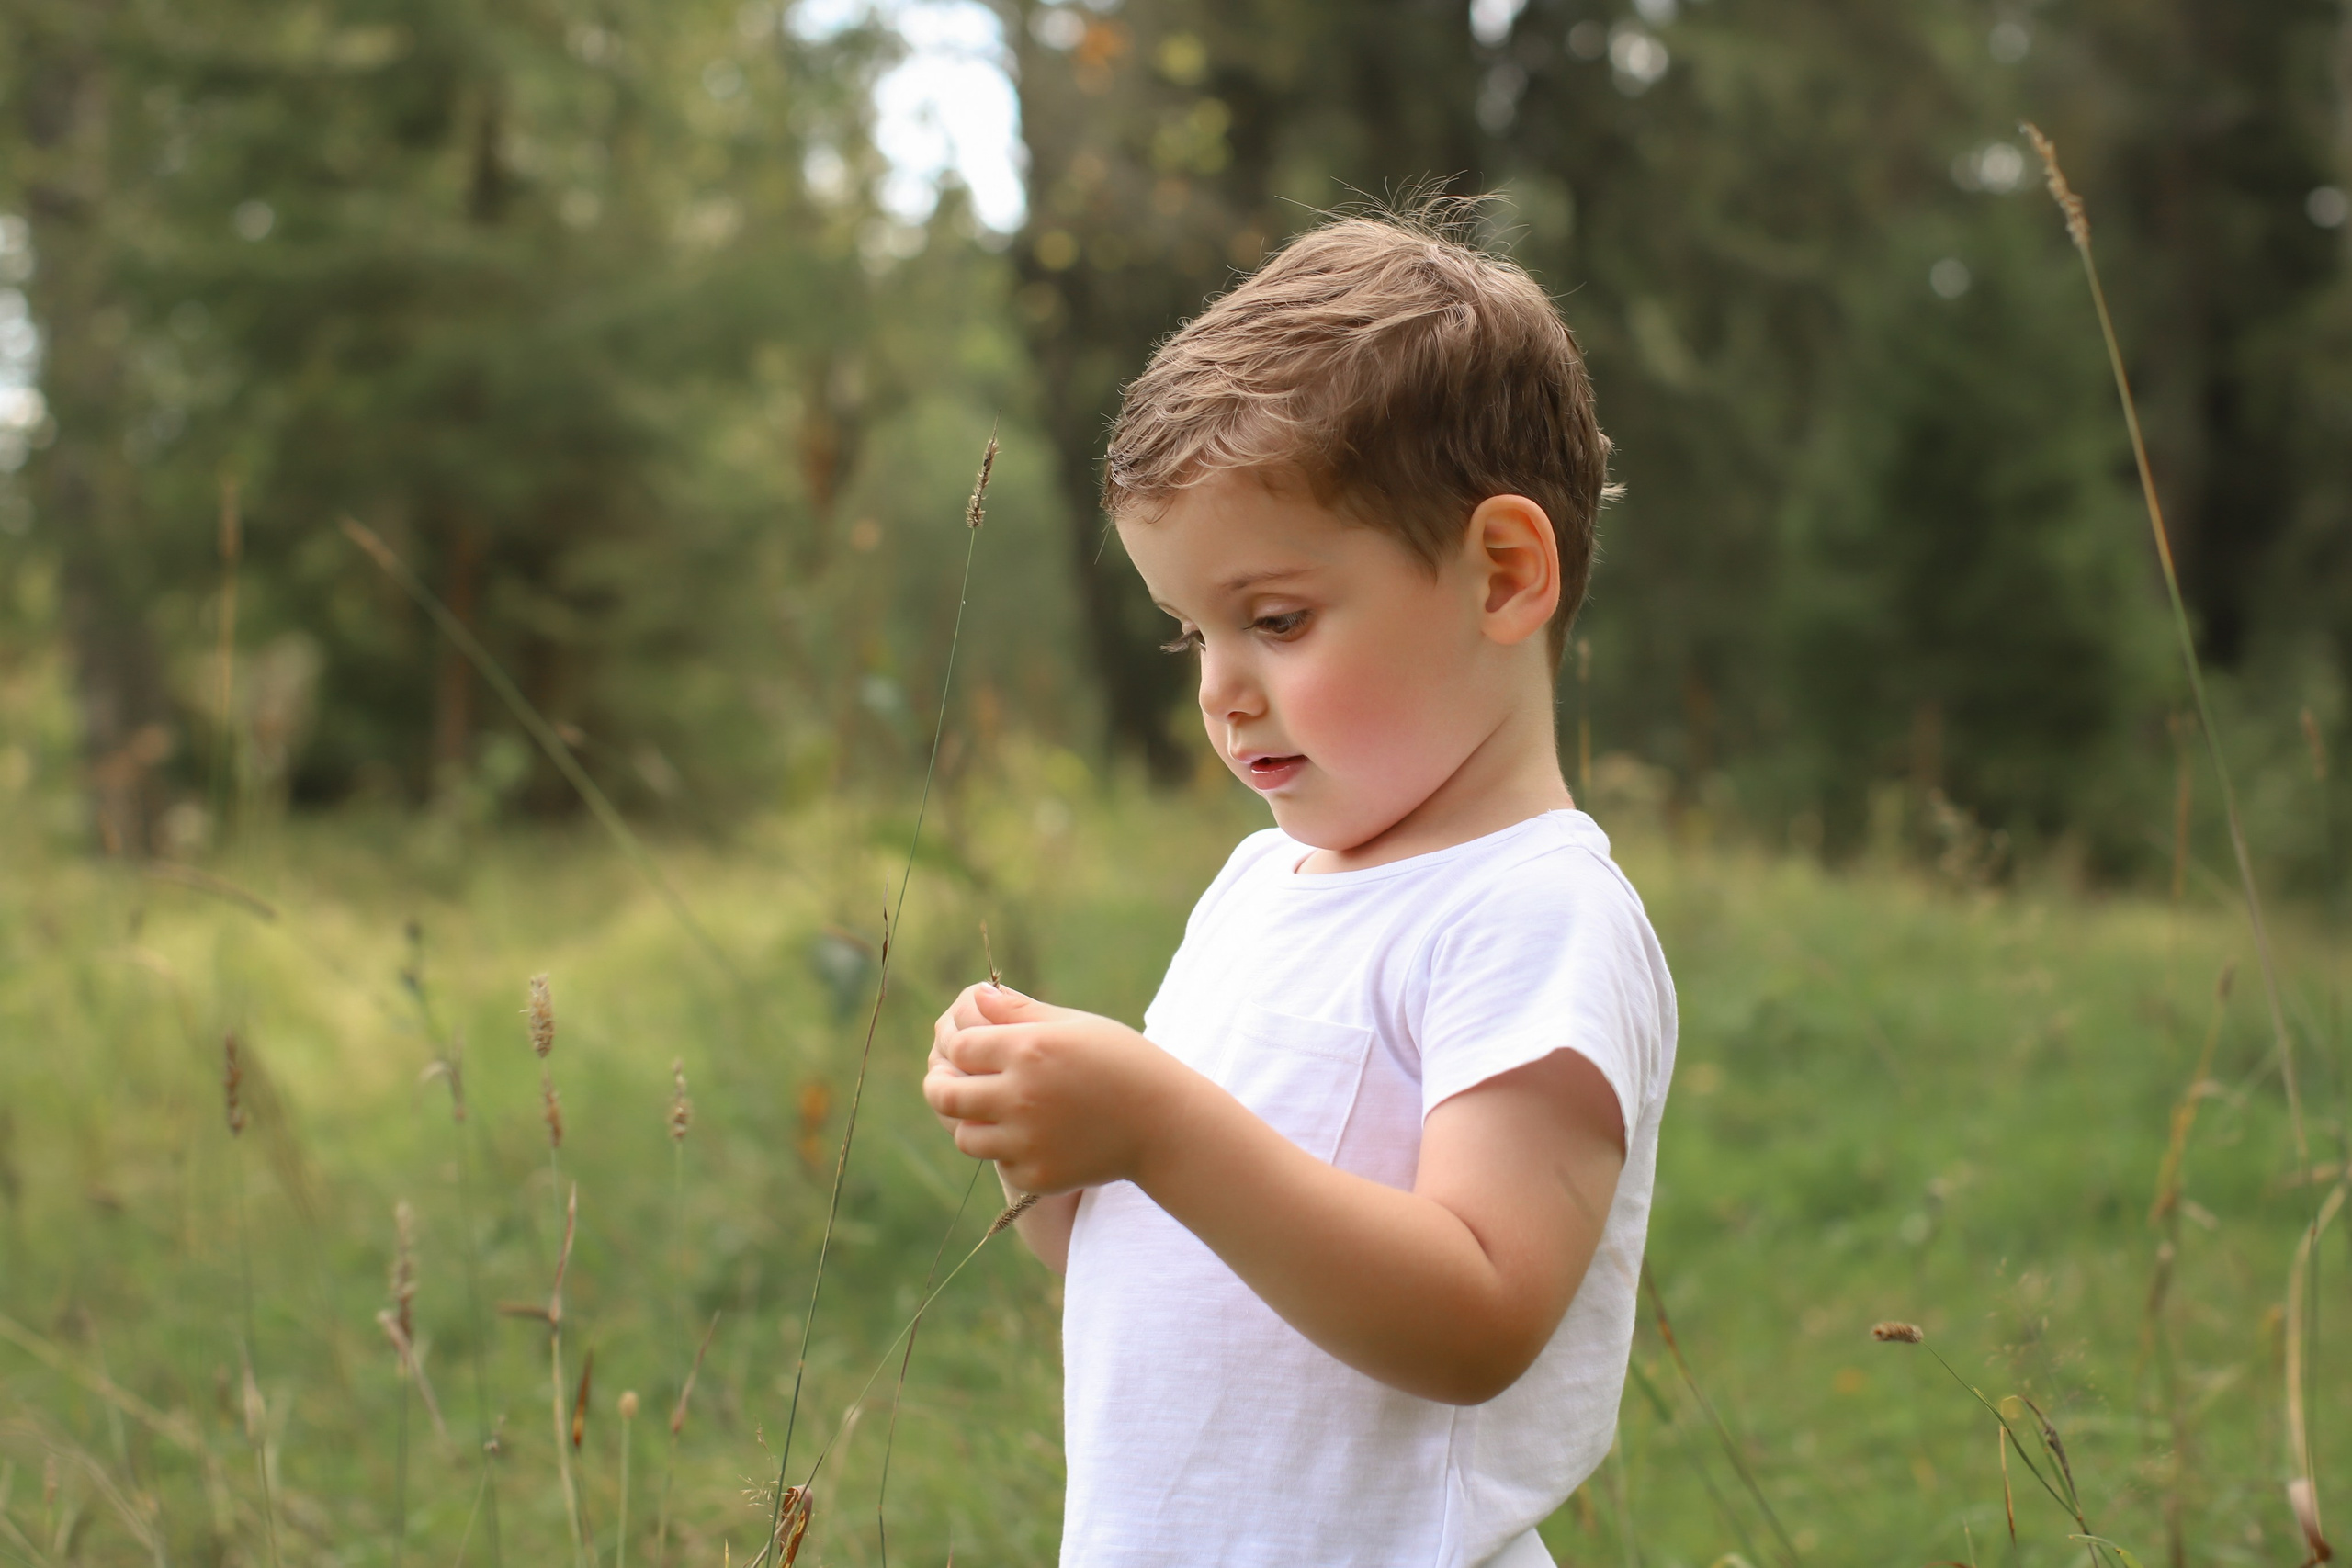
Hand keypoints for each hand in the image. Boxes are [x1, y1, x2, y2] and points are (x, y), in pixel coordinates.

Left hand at [923, 984, 1185, 1193]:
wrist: (1164, 1123)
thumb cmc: (1123, 1062)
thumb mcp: (1075, 1025)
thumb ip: (1020, 1012)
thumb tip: (975, 996)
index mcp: (1028, 1049)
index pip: (959, 1047)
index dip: (954, 1044)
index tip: (961, 1047)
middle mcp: (1020, 1096)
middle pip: (945, 1095)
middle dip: (938, 1085)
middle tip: (942, 1082)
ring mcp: (1027, 1141)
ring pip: (964, 1137)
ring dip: (968, 1122)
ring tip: (983, 1111)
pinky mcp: (1036, 1176)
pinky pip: (999, 1163)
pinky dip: (1005, 1151)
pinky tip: (1026, 1135)